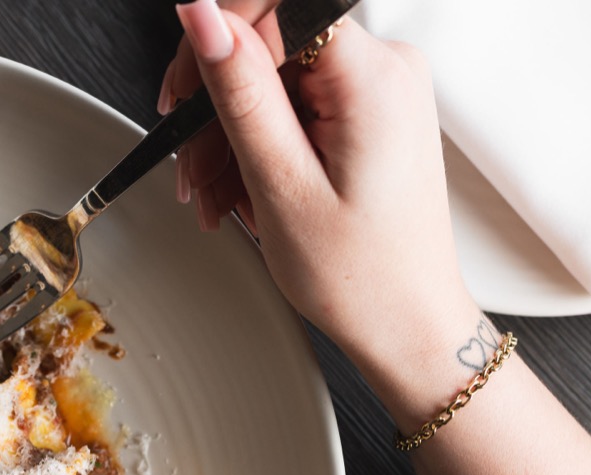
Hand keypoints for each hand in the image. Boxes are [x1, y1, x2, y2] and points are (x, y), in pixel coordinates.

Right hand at [167, 0, 483, 424]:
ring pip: (274, 78)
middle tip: (192, 168)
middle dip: (215, 106)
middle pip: (268, 43)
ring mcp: (379, 90)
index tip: (181, 95)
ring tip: (215, 197)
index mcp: (371, 76)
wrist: (408, 325)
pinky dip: (259, 146)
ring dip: (229, 135)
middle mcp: (385, 68)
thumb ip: (240, 89)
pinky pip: (296, 106)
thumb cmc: (362, 277)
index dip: (215, 44)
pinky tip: (243, 191)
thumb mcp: (281, 183)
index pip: (273, 6)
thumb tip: (202, 12)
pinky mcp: (369, 113)